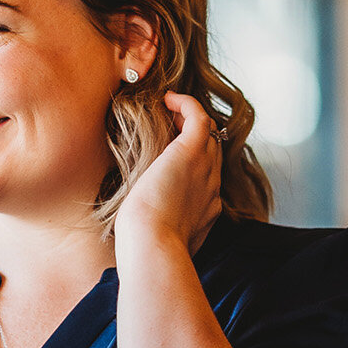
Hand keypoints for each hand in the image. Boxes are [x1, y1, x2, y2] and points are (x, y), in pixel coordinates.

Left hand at [114, 92, 222, 256]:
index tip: (171, 150)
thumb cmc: (145, 248)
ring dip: (189, 117)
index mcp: (206, 209)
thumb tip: (136, 226)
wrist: (153, 246)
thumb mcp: (157, 239)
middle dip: (194, 135)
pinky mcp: (190, 152)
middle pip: (212, 149)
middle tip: (169, 124)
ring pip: (208, 131)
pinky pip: (198, 116)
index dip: (194, 159)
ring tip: (168, 109)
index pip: (208, 175)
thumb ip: (156, 229)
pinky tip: (168, 99)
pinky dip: (185, 103)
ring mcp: (205, 168)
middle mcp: (211, 186)